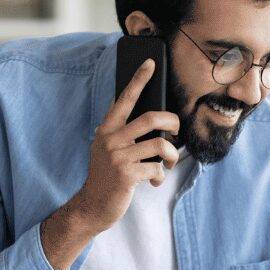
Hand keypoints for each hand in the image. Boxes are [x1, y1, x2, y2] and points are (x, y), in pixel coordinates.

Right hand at [71, 59, 180, 233]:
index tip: (151, 63)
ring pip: (160, 144)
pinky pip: (157, 167)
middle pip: (151, 118)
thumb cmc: (107, 176)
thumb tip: (147, 118)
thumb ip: (119, 132)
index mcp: (106, 129)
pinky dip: (160, 175)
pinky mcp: (127, 174)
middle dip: (172, 122)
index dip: (138, 80)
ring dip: (172, 155)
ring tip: (168, 163)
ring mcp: (118, 157)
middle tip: (176, 130)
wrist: (93, 206)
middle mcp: (110, 139)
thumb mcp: (106, 149)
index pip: (124, 98)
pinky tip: (154, 181)